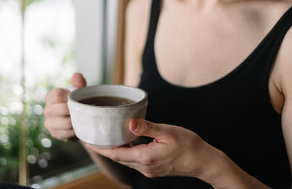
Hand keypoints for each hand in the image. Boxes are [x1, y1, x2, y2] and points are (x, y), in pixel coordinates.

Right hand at [44, 73, 86, 141]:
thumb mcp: (79, 92)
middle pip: (61, 109)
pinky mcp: (55, 133)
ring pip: (65, 123)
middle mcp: (47, 109)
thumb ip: (78, 83)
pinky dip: (74, 131)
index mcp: (51, 96)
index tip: (77, 99)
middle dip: (73, 110)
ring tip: (80, 119)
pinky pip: (67, 134)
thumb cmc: (77, 103)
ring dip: (75, 121)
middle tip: (81, 110)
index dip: (68, 97)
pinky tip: (77, 128)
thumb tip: (77, 76)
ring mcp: (49, 123)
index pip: (57, 95)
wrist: (78, 120)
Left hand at [88, 118, 220, 179]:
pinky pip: (135, 161)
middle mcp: (145, 167)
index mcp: (146, 157)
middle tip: (93, 139)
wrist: (204, 162)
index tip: (89, 142)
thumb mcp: (168, 132)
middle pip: (119, 158)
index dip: (101, 149)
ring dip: (115, 151)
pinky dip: (127, 153)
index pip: (117, 154)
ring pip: (126, 160)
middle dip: (105, 149)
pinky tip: (126, 143)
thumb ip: (147, 128)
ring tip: (106, 140)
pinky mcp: (154, 168)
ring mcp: (149, 169)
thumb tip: (129, 123)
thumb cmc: (189, 145)